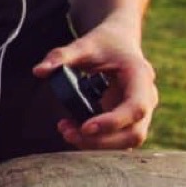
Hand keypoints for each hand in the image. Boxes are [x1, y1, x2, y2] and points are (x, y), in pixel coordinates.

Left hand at [32, 20, 157, 149]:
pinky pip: (118, 139)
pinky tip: (73, 129)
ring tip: (66, 130)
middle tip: (68, 133)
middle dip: (101, 140)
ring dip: (97, 143)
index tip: (85, 127)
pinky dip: (96, 140)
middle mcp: (146, 97)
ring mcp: (140, 112)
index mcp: (140, 76)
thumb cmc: (104, 43)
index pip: (136, 107)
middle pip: (134, 132)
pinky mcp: (129, 120)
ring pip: (127, 140)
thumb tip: (38, 71)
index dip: (112, 122)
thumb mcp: (83, 44)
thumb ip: (61, 56)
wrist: (119, 43)